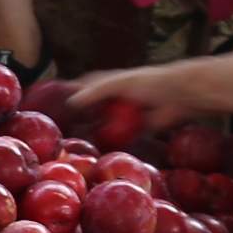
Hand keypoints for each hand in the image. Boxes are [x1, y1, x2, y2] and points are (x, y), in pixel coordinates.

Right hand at [63, 61, 210, 134]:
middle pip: (92, 110)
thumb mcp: (118, 84)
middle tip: (64, 129)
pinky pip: (120, 139)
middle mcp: (115, 99)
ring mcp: (125, 116)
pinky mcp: (136, 130)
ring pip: (105, 126)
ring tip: (78, 142)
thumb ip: (95, 92)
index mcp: (109, 84)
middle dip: (80, 119)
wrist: (178, 96)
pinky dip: (112, 144)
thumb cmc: (149, 82)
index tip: (55, 104)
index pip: (84, 88)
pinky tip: (100, 150)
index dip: (70, 94)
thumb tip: (72, 103)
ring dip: (94, 133)